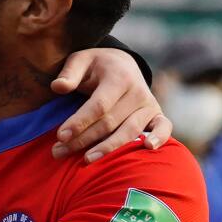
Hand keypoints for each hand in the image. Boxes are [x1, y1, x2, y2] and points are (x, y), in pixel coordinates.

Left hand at [51, 48, 171, 162]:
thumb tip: (57, 87)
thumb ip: (69, 74)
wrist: (122, 63)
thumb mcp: (80, 61)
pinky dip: (160, 138)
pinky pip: (163, 128)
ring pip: (129, 131)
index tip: (60, 136)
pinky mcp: (157, 114)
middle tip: (59, 151)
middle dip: (83, 139)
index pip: (98, 105)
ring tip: (85, 160)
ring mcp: (149, 104)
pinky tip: (148, 148)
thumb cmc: (95, 66)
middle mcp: (137, 91)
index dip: (80, 122)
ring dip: (107, 148)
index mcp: (118, 77)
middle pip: (110, 122)